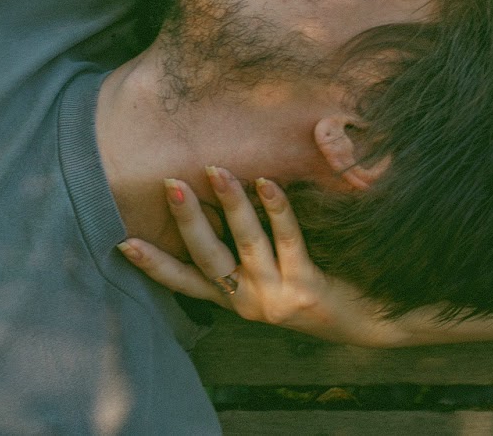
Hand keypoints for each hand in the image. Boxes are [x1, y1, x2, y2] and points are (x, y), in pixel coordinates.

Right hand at [119, 167, 402, 346]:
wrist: (369, 321)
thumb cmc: (315, 288)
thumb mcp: (272, 276)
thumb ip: (246, 251)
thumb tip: (218, 193)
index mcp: (235, 300)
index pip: (185, 283)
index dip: (155, 264)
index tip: (124, 242)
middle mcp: (249, 303)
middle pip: (208, 259)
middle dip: (187, 221)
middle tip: (171, 184)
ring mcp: (276, 297)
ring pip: (245, 245)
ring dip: (229, 205)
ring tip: (216, 170)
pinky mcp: (305, 289)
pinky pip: (288, 241)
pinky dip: (276, 209)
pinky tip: (268, 182)